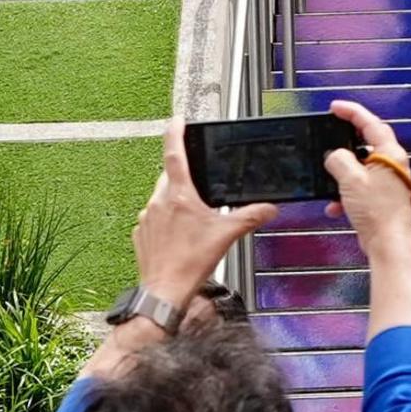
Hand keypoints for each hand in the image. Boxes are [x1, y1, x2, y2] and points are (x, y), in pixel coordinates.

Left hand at [140, 121, 281, 306]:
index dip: (176, 133)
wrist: (164, 291)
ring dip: (176, 200)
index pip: (174, 154)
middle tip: (199, 183)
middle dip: (183, 175)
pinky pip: (154, 219)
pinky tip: (181, 237)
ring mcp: (146, 218)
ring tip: (194, 219)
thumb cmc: (190, 263)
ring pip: (161, 198)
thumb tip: (269, 208)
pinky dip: (167, 221)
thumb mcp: (228, 235)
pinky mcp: (141, 234)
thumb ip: (251, 217)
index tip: (177, 120)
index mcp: (178, 196)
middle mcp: (158, 202)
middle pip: (169, 176)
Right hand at [321, 100, 410, 247]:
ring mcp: (389, 181)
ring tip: (330, 181)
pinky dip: (346, 194)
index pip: (371, 123)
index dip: (352, 112)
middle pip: (367, 143)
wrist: (387, 243)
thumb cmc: (377, 212)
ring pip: (361, 168)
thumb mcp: (350, 179)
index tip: (335, 107)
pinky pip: (360, 188)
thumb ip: (339, 160)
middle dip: (345, 142)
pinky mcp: (382, 198)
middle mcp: (394, 165)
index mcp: (391, 154)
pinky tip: (336, 206)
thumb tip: (335, 156)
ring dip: (342, 176)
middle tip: (329, 134)